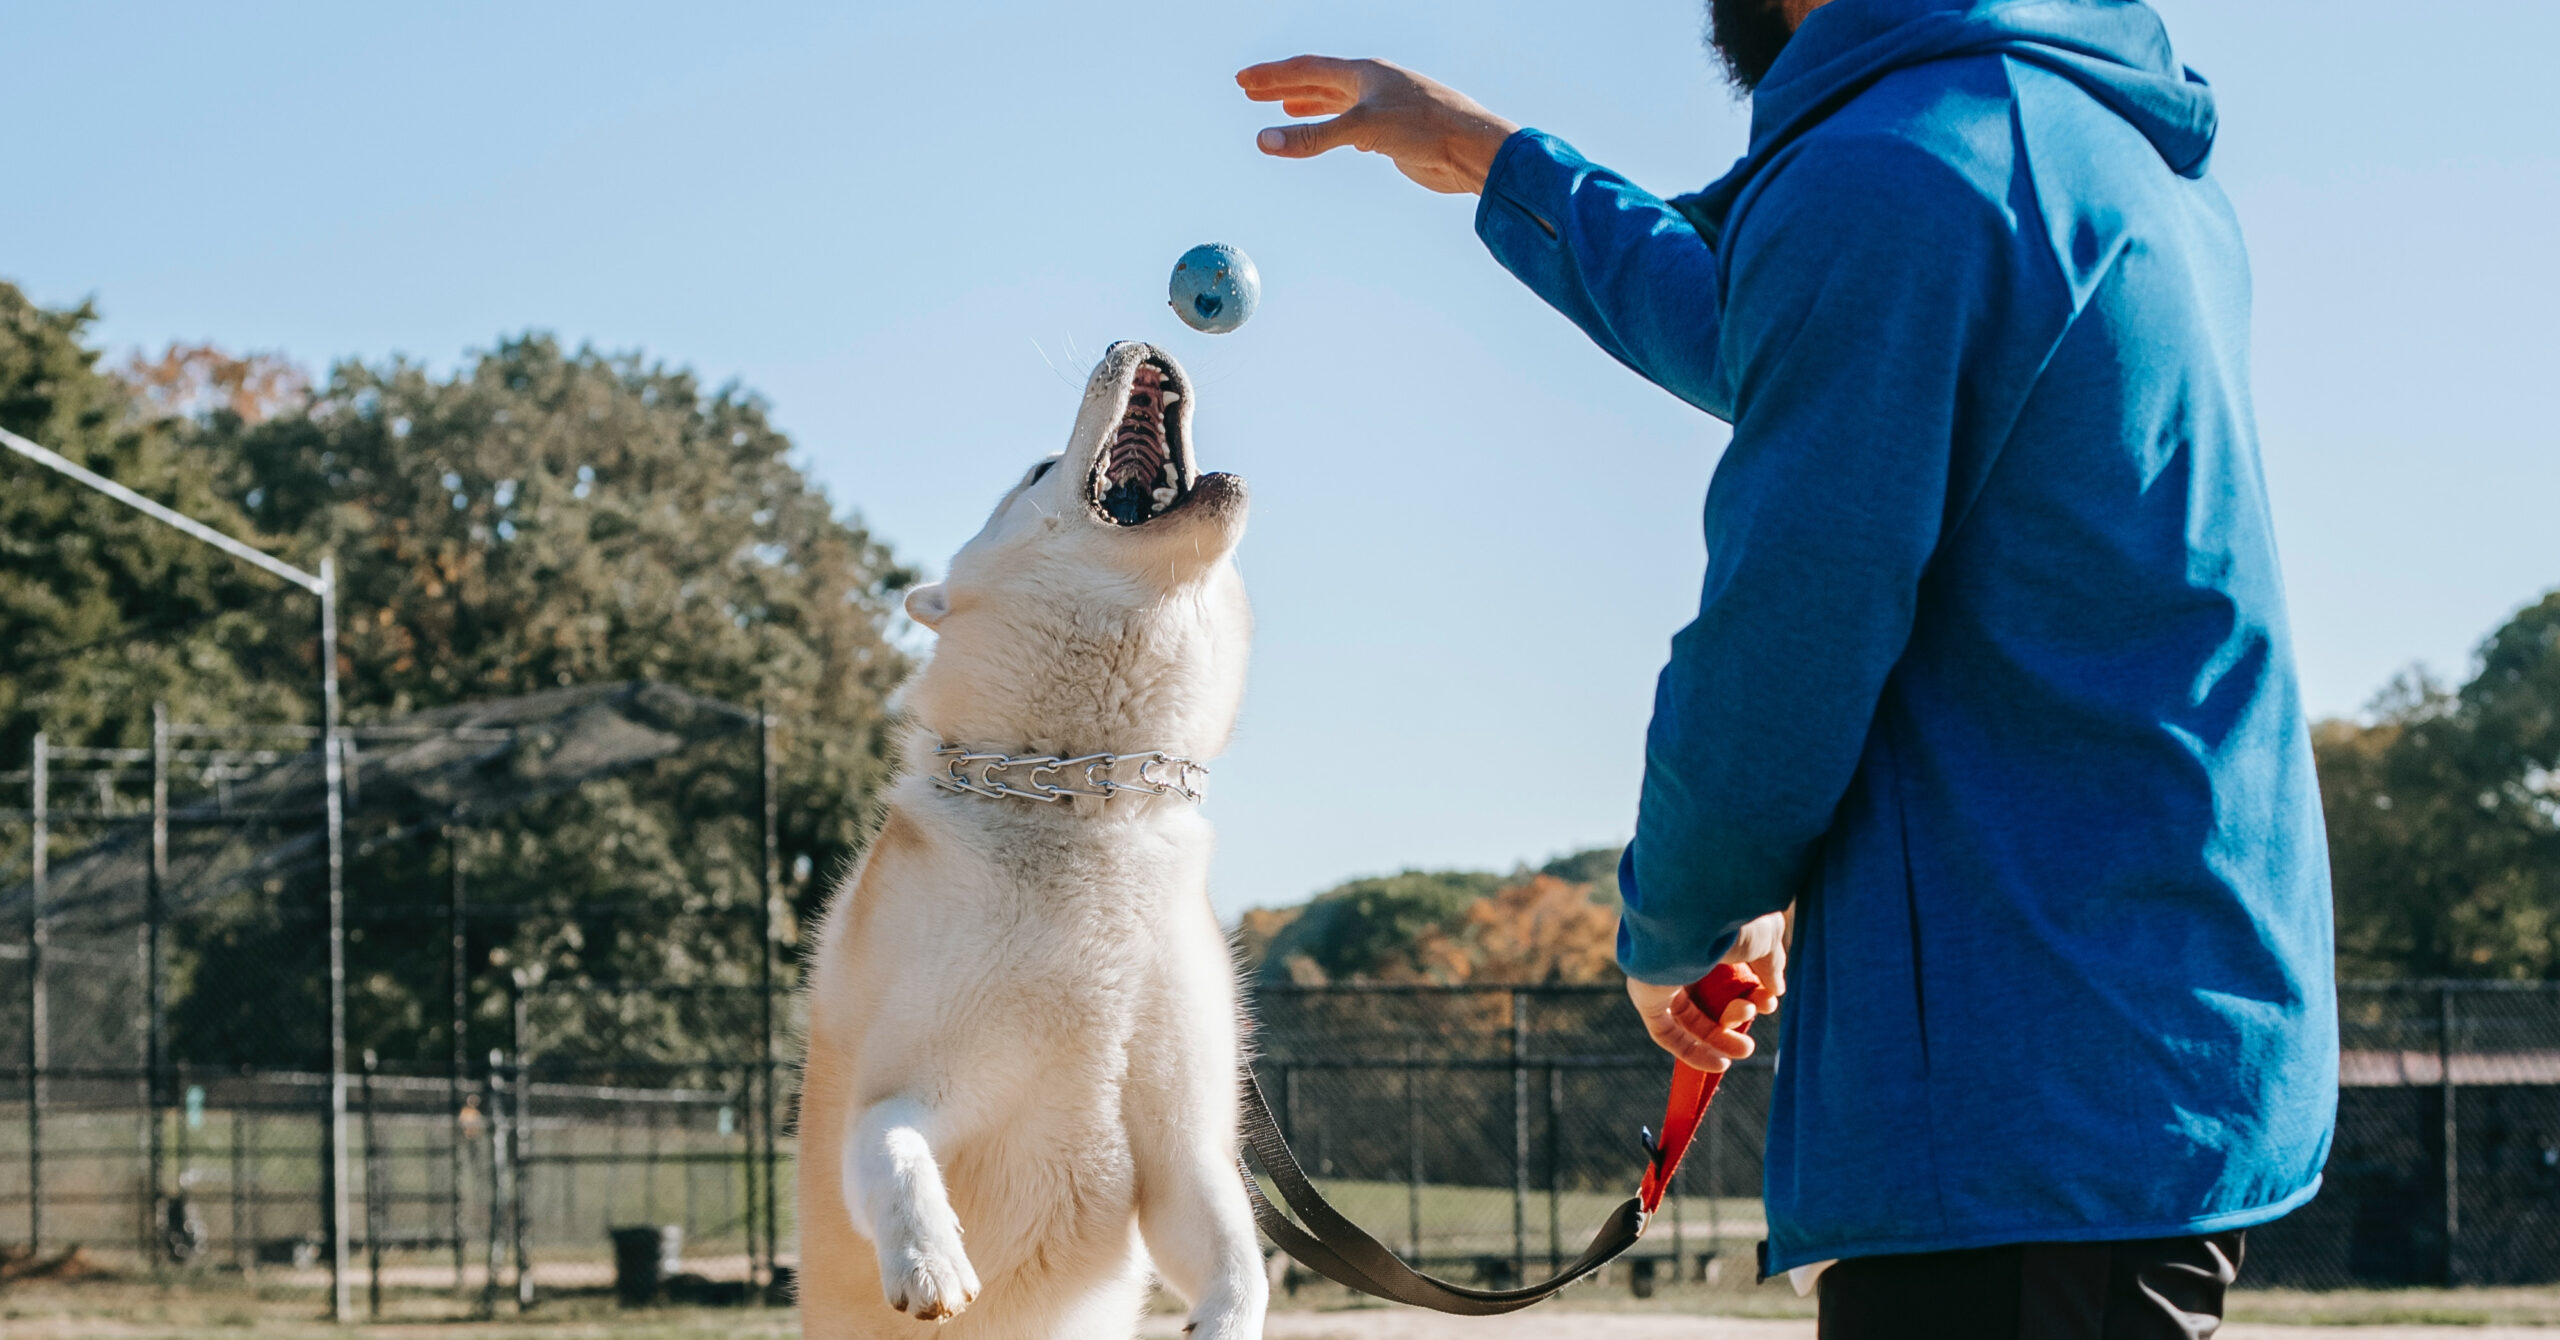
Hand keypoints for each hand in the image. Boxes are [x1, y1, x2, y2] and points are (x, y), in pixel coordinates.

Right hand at [1236, 56, 1520, 194]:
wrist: (1470, 149)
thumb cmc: (1424, 128)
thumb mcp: (1361, 130)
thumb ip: (1312, 137)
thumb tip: (1263, 142)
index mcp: (1363, 73)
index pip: (1306, 68)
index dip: (1271, 75)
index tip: (1242, 80)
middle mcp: (1372, 84)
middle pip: (1316, 81)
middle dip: (1281, 85)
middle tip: (1248, 89)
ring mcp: (1383, 107)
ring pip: (1335, 102)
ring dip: (1305, 104)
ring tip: (1279, 107)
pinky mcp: (1394, 133)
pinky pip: (1352, 125)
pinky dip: (1331, 126)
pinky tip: (1326, 132)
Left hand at [1625, 912, 1788, 1070]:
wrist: (1693, 910)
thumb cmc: (1731, 917)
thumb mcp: (1765, 939)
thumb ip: (1770, 964)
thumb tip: (1774, 989)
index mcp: (1710, 932)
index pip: (1729, 971)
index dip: (1753, 992)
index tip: (1770, 1001)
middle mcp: (1683, 950)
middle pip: (1710, 996)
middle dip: (1738, 1016)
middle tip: (1758, 1021)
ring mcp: (1661, 972)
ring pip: (1689, 1016)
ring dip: (1718, 1038)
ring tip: (1745, 1050)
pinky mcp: (1645, 993)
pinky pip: (1664, 1030)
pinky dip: (1690, 1050)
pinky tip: (1720, 1063)